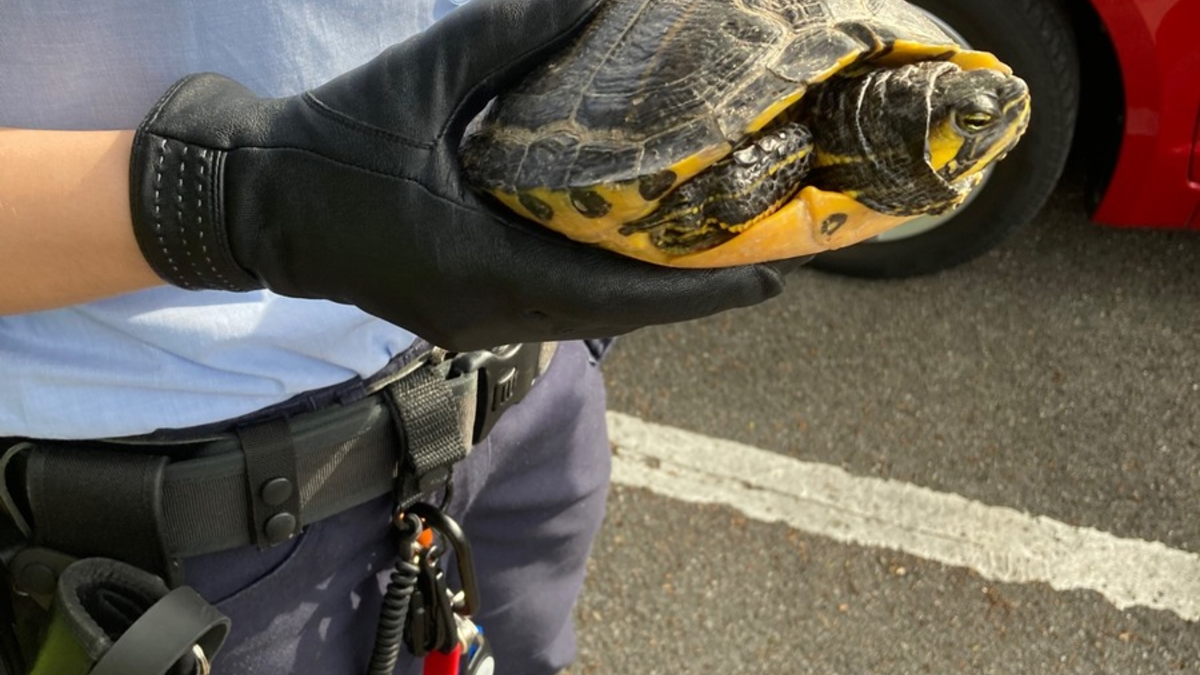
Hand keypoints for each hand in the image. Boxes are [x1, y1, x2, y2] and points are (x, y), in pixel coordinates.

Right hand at [128, 0, 792, 350]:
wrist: (251, 202)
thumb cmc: (325, 145)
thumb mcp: (421, 81)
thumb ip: (510, 34)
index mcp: (479, 271)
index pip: (618, 295)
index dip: (702, 290)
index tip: (774, 275)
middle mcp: (486, 312)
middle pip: (616, 312)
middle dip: (694, 290)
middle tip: (768, 254)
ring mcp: (473, 321)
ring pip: (588, 313)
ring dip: (652, 288)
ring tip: (717, 250)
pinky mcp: (462, 310)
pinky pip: (555, 304)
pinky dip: (605, 280)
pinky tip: (635, 247)